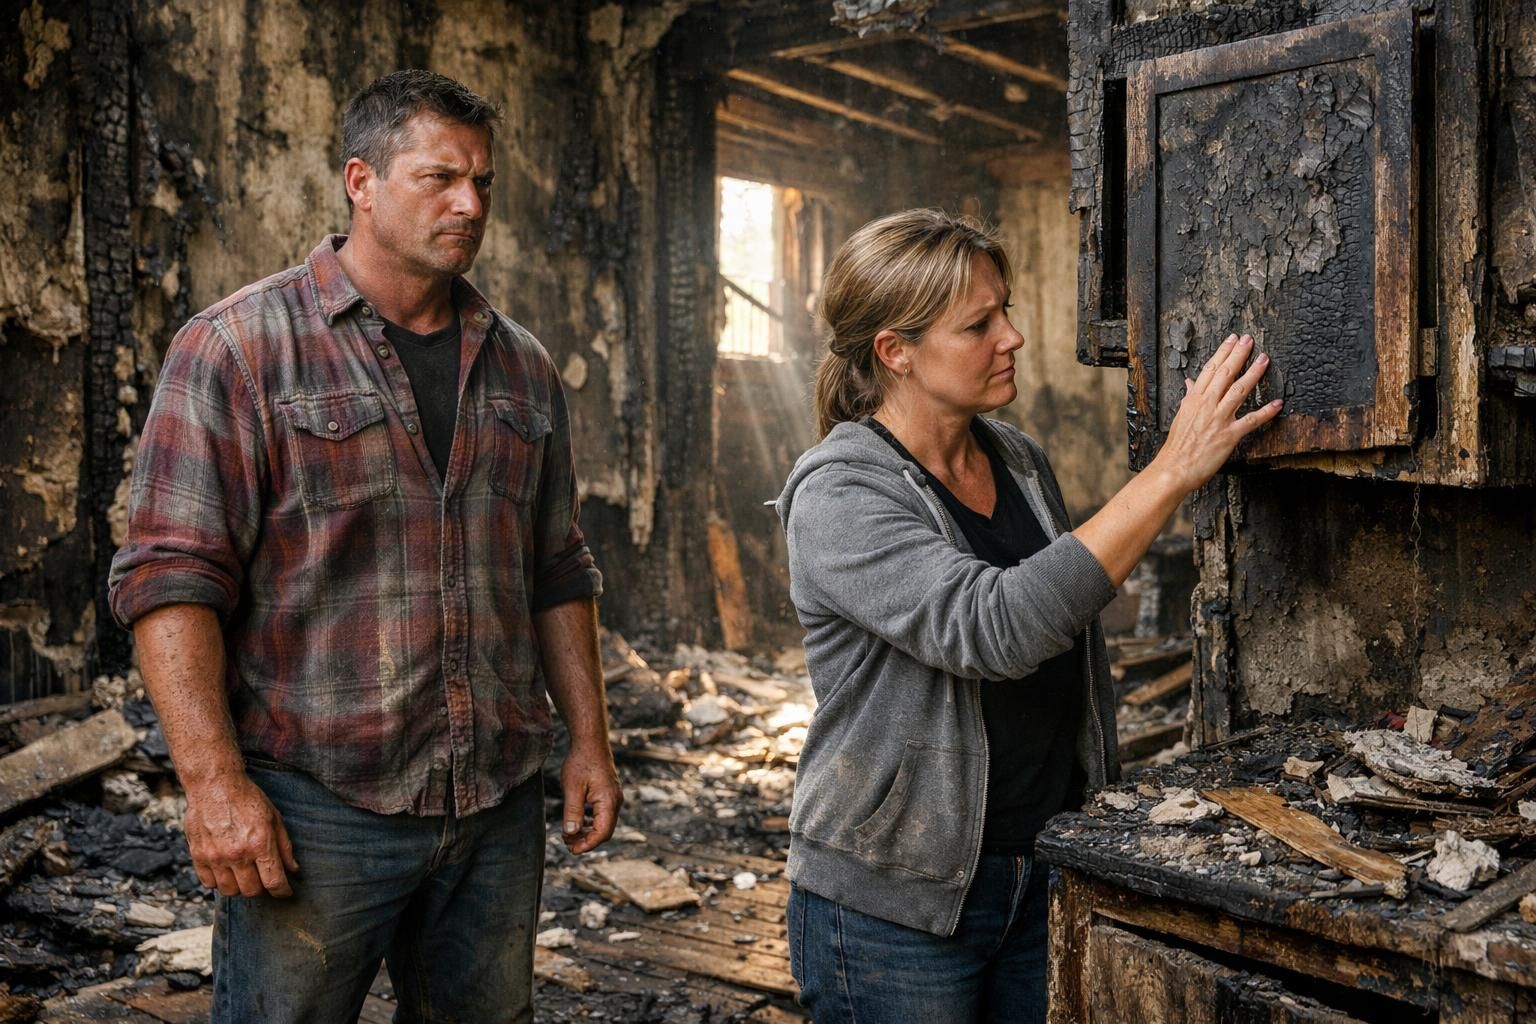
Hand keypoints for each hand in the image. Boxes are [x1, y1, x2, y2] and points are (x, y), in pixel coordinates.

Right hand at [182, 771, 298, 897]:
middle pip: (252, 891)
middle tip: (263, 877)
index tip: (285, 892)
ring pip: (230, 891)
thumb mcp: (274, 818)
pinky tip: (226, 870)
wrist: (215, 785)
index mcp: (260, 844)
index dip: (283, 891)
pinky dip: (219, 882)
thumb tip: (293, 869)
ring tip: (244, 874)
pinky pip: (209, 883)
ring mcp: (215, 857)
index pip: (274, 881)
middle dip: (261, 888)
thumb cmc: (247, 799)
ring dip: (239, 887)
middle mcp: (237, 854)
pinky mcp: (198, 856)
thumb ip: (284, 846)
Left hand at [559, 741, 622, 853]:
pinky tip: (578, 822)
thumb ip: (573, 812)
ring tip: (569, 834)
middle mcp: (615, 801)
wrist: (591, 741)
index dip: (587, 845)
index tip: (571, 850)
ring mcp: (614, 797)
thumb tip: (570, 833)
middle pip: (604, 831)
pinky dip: (590, 823)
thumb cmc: (581, 761)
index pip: (602, 832)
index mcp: (609, 801)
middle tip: (566, 842)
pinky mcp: (609, 794)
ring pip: (604, 824)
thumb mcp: (572, 788)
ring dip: (588, 832)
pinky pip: (603, 815)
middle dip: (586, 841)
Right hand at [1151, 333, 1281, 493]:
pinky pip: (1251, 421)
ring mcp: (1218, 419)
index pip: (1210, 369)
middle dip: (1239, 354)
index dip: (1223, 352)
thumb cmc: (1177, 446)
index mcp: (1194, 399)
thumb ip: (1188, 397)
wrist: (1173, 468)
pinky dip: (1265, 412)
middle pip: (1225, 374)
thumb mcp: (1181, 416)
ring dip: (1254, 373)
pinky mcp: (1229, 435)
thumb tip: (1189, 382)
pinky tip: (1277, 403)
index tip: (1232, 339)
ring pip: (1239, 391)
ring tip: (1264, 359)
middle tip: (1250, 340)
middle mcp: (1207, 405)